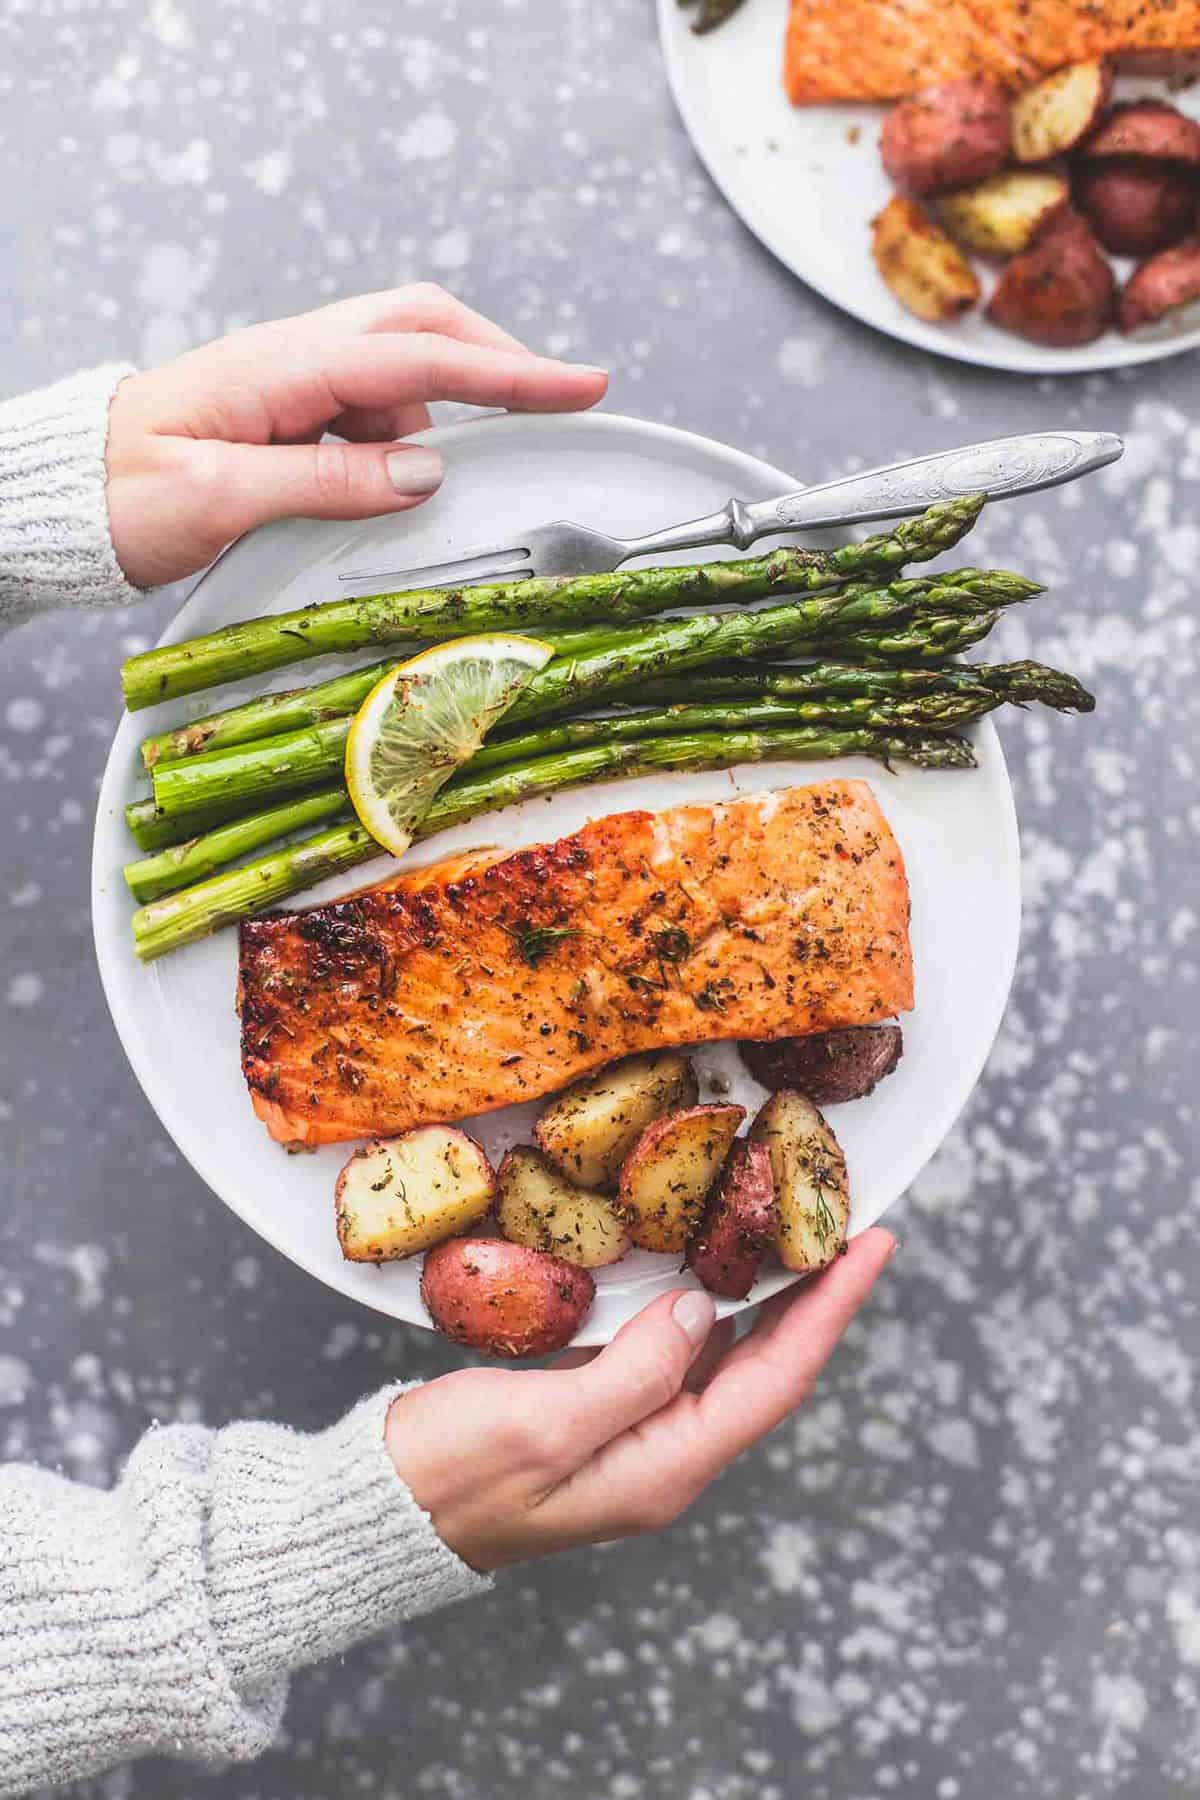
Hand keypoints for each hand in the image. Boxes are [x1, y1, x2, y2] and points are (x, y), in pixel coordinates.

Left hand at [105, 284, 606, 588]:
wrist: (66, 493)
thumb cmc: (123, 494)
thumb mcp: (221, 499)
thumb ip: (326, 482)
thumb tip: (425, 474)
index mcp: (284, 367)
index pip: (418, 357)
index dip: (508, 374)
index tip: (580, 386)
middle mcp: (296, 358)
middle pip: (421, 327)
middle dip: (498, 361)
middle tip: (561, 400)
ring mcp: (294, 380)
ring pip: (401, 374)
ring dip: (439, 419)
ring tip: (443, 491)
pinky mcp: (290, 411)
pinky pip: (370, 414)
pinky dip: (401, 446)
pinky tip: (392, 492)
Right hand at [387, 1228, 894, 1570]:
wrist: (382, 1509)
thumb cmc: (452, 1475)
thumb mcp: (542, 1426)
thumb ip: (634, 1373)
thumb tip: (706, 1310)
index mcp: (666, 1467)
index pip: (776, 1379)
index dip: (830, 1311)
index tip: (874, 1245)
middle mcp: (666, 1455)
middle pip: (766, 1368)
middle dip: (815, 1298)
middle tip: (850, 1224)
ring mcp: (636, 1436)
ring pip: (727, 1359)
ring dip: (769, 1298)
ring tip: (799, 1235)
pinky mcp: (603, 1411)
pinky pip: (679, 1352)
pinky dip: (708, 1304)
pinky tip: (710, 1268)